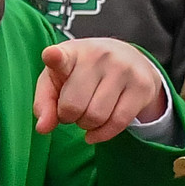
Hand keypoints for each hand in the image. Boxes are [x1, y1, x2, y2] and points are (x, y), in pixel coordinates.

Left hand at [34, 38, 164, 143]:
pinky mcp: (141, 86)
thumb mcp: (56, 80)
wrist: (127, 58)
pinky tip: (96, 130)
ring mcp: (122, 69)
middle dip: (68, 117)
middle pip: (74, 106)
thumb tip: (43, 128)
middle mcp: (98, 56)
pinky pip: (118, 123)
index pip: (61, 57)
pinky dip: (103, 133)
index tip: (51, 55)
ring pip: (97, 117)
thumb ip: (44, 102)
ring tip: (86, 114)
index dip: (54, 57)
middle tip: (71, 110)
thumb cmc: (81, 72)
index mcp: (71, 52)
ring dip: (86, 125)